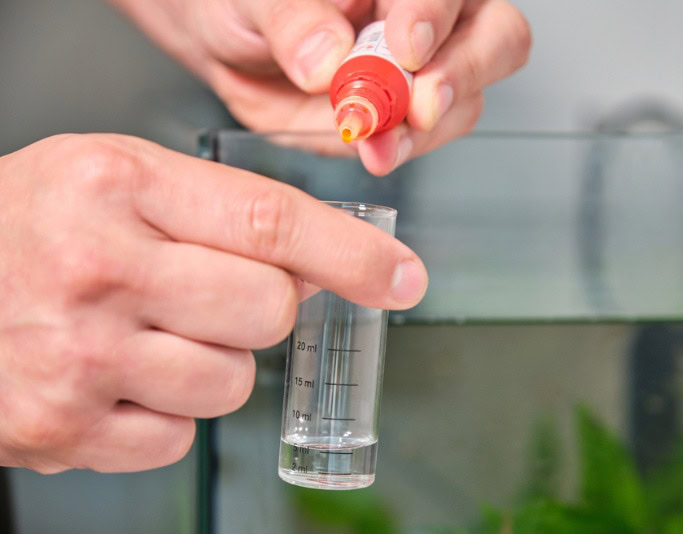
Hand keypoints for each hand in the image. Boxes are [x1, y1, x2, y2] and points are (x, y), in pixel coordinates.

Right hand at [0, 134, 426, 472]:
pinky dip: (167, 411)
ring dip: (213, 362)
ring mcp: (79, 357)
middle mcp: (98, 269)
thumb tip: (322, 268)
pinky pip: (181, 436)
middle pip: (268, 311)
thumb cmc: (31, 225)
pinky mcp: (65, 430)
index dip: (351, 254)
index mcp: (117, 185)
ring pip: (233, 382)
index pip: (269, 222)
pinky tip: (121, 376)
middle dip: (263, 308)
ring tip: (150, 333)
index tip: (400, 276)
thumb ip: (223, 212)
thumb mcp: (118, 178)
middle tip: (209, 292)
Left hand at [109, 0, 531, 174]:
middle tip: (419, 104)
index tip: (406, 48)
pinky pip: (428, 137)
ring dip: (426, 129)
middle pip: (498, 36)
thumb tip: (328, 57)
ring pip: (468, 98)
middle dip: (462, 73)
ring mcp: (427, 69)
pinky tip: (373, 151)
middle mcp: (429, 15)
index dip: (433, 15)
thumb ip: (292, 18)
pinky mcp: (408, 117)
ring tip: (378, 141)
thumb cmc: (248, 4)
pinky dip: (402, 150)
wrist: (233, 45)